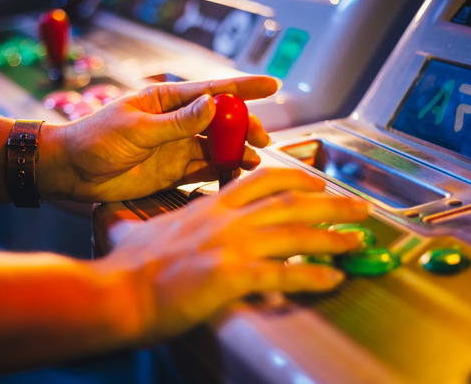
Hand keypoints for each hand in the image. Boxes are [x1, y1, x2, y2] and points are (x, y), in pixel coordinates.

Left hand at [37, 76, 276, 201]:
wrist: (71, 172)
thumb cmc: (95, 139)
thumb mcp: (136, 128)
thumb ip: (176, 123)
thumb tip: (212, 106)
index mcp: (166, 100)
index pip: (211, 90)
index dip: (243, 88)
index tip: (272, 85)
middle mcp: (177, 122)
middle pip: (221, 121)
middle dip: (244, 127)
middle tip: (262, 138)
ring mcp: (177, 147)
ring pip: (217, 146)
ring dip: (237, 151)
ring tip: (253, 160)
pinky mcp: (174, 171)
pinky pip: (205, 169)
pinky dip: (223, 171)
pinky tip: (236, 174)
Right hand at [95, 168, 368, 344]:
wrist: (117, 293)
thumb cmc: (125, 267)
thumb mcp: (131, 230)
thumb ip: (134, 220)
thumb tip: (112, 214)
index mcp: (209, 207)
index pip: (260, 180)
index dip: (295, 177)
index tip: (316, 181)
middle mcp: (225, 220)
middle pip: (290, 201)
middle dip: (331, 202)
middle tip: (358, 207)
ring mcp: (231, 246)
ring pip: (295, 232)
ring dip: (332, 236)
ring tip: (357, 240)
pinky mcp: (232, 277)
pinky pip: (284, 274)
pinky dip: (313, 276)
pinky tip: (332, 279)